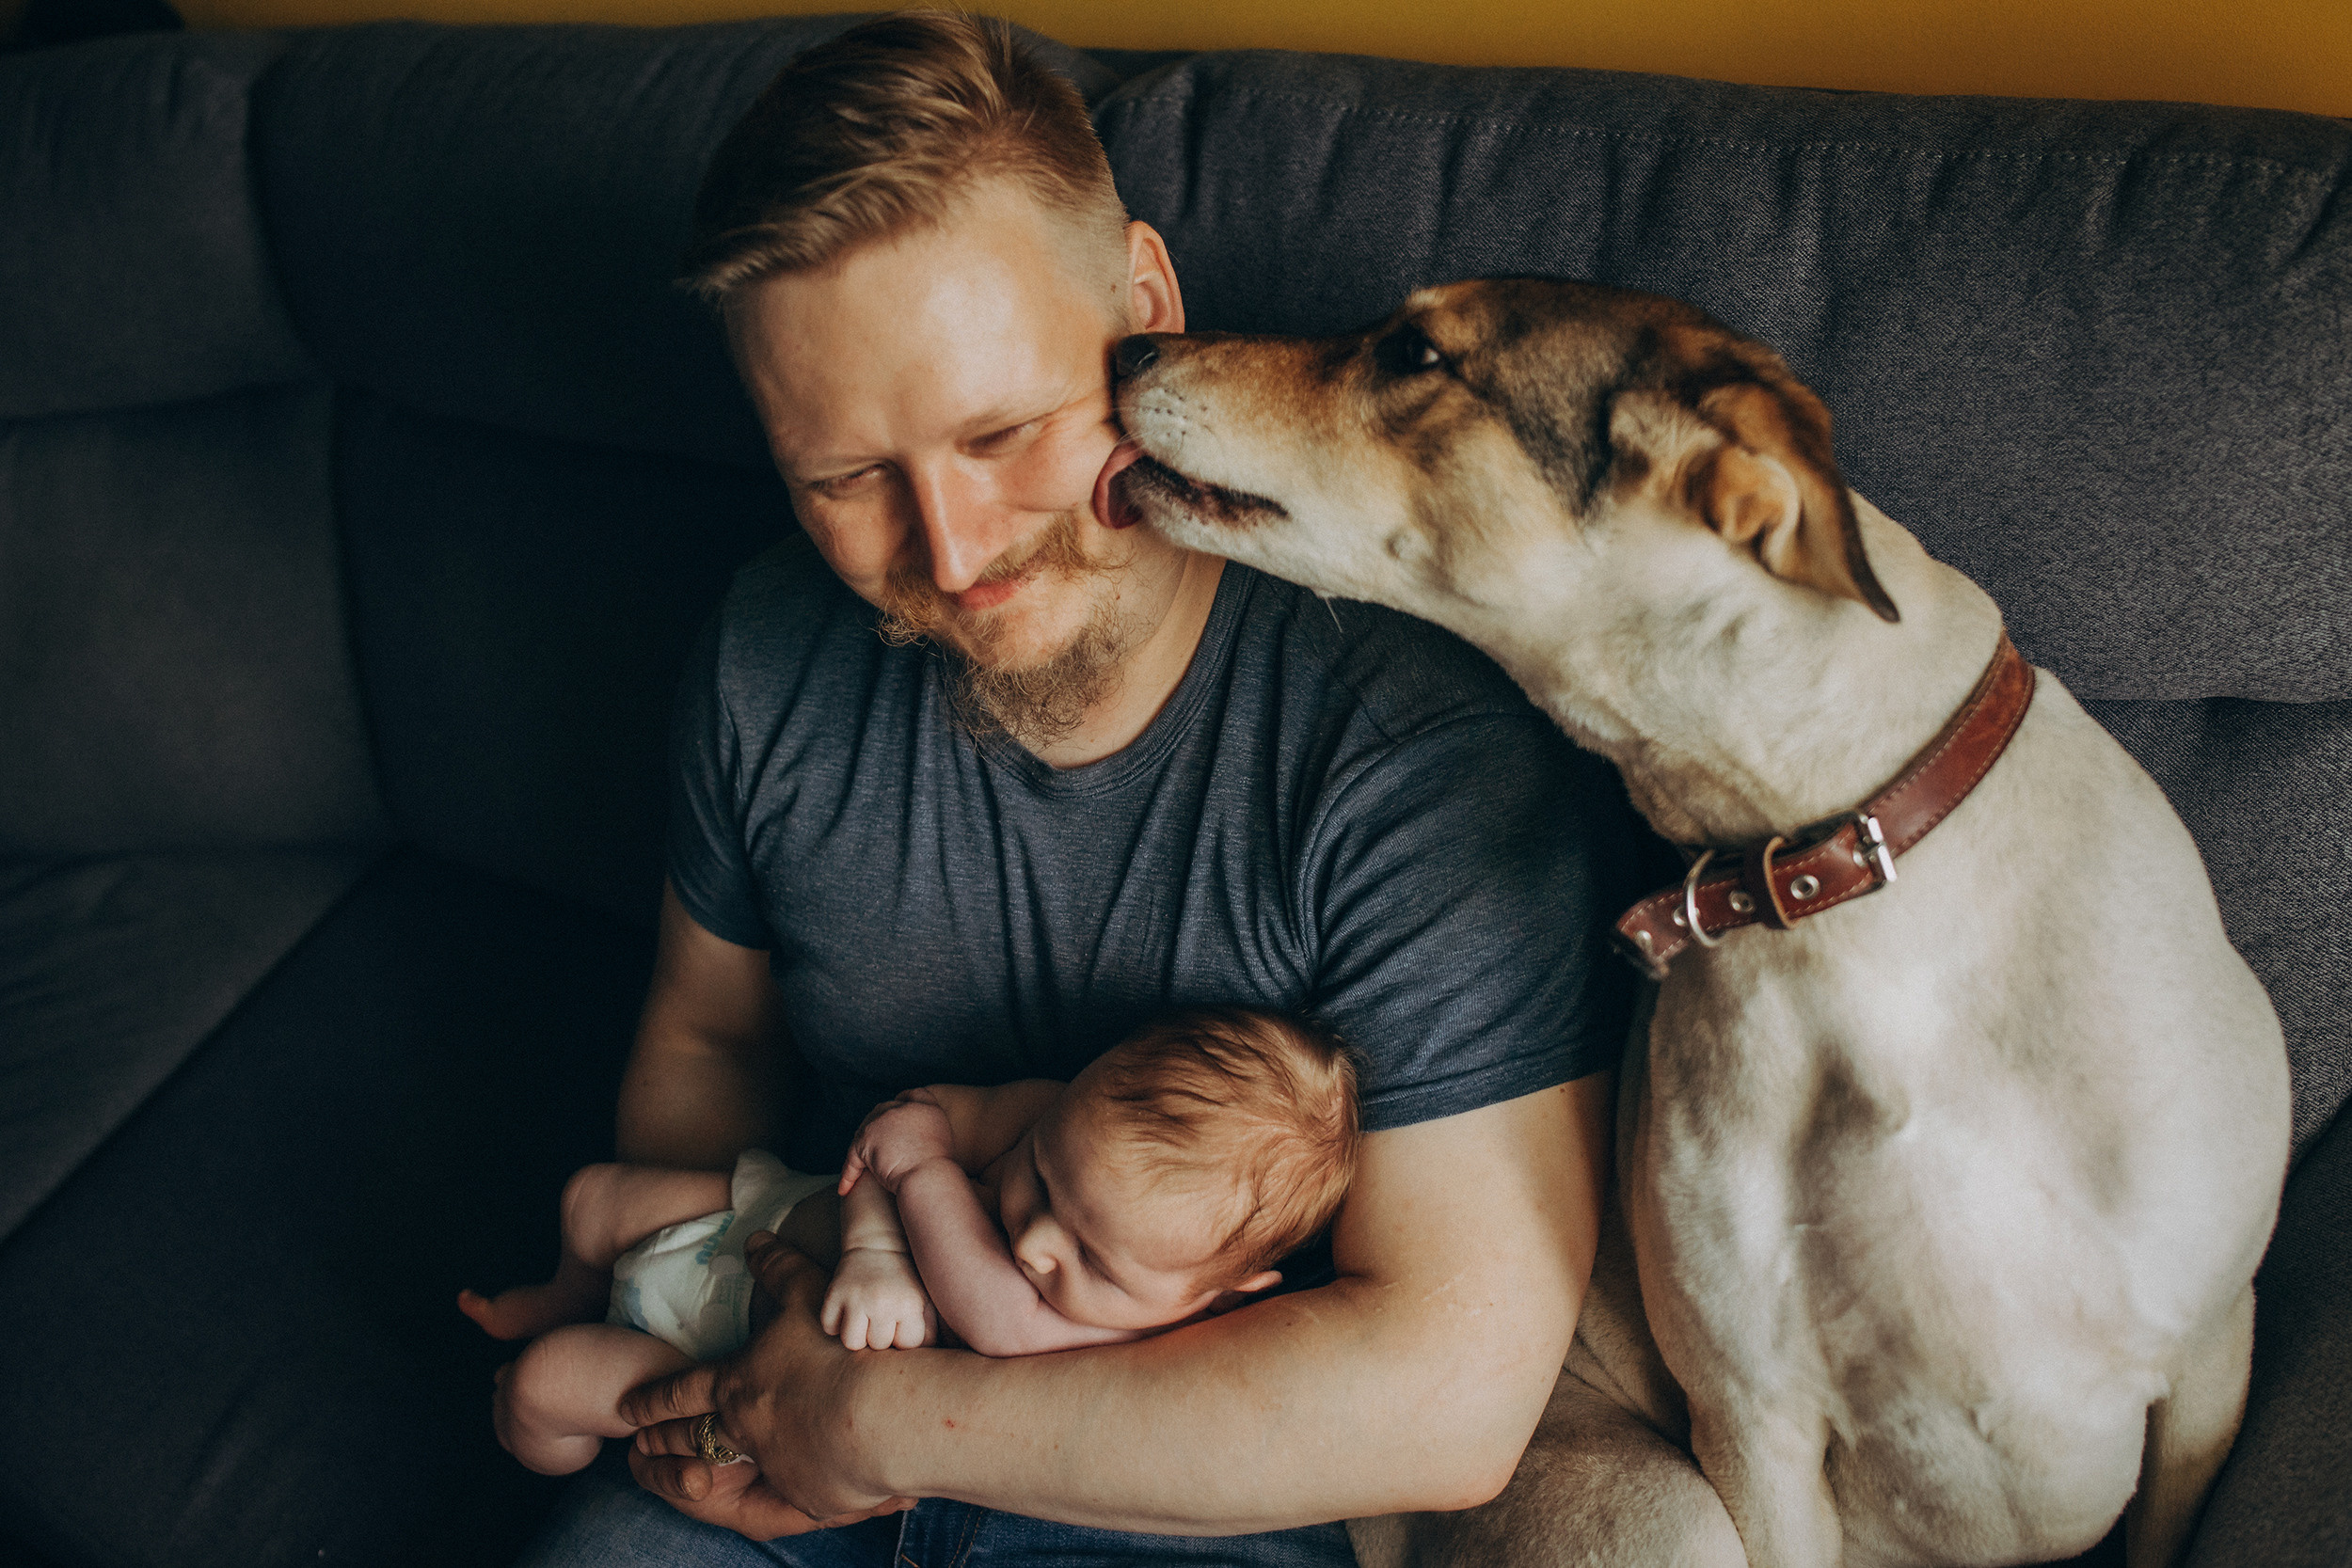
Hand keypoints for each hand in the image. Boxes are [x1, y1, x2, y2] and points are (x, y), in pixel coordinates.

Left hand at [621, 1232, 914, 1528]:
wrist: (881, 1417)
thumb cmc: (839, 1349)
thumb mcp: (807, 1293)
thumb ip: (777, 1267)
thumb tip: (754, 1240)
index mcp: (737, 1383)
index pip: (681, 1391)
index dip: (652, 1398)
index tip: (629, 1409)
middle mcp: (743, 1429)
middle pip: (692, 1437)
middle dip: (664, 1440)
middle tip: (643, 1446)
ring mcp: (773, 1466)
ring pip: (732, 1469)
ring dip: (708, 1467)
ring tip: (695, 1473)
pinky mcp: (805, 1495)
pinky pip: (788, 1492)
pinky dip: (786, 1483)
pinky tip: (791, 1481)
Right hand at [822, 1247, 936, 1349]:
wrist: (880, 1244)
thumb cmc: (907, 1279)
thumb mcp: (927, 1300)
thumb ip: (932, 1332)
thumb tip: (930, 1364)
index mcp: (909, 1304)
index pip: (907, 1346)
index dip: (905, 1336)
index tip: (904, 1319)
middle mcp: (882, 1301)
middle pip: (878, 1346)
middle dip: (882, 1335)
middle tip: (884, 1313)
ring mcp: (855, 1297)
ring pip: (851, 1343)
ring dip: (858, 1334)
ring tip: (866, 1317)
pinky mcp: (833, 1294)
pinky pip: (829, 1328)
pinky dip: (835, 1323)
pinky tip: (848, 1310)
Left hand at [839, 1092, 954, 1192]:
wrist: (928, 1178)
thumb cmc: (940, 1170)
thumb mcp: (944, 1140)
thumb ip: (930, 1131)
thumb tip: (917, 1140)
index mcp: (926, 1107)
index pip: (912, 1095)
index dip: (903, 1102)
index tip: (898, 1111)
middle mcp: (902, 1108)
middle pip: (884, 1110)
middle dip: (879, 1126)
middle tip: (877, 1147)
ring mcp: (882, 1122)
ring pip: (866, 1130)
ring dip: (863, 1147)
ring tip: (860, 1168)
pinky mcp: (865, 1140)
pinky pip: (853, 1156)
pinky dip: (849, 1174)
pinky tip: (845, 1189)